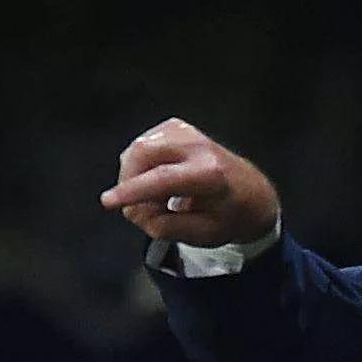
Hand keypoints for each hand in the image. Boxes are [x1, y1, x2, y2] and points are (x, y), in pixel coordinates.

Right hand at [100, 117, 279, 248]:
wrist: (253, 193)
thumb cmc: (229, 218)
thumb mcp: (205, 235)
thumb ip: (169, 227)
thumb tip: (135, 211)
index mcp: (210, 174)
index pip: (162, 179)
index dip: (132, 191)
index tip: (108, 202)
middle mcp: (197, 145)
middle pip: (143, 153)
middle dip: (129, 182)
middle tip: (137, 209)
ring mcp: (185, 130)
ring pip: (139, 148)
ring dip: (136, 177)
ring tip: (159, 201)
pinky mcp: (175, 126)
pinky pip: (143, 145)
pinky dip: (142, 167)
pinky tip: (158, 184)